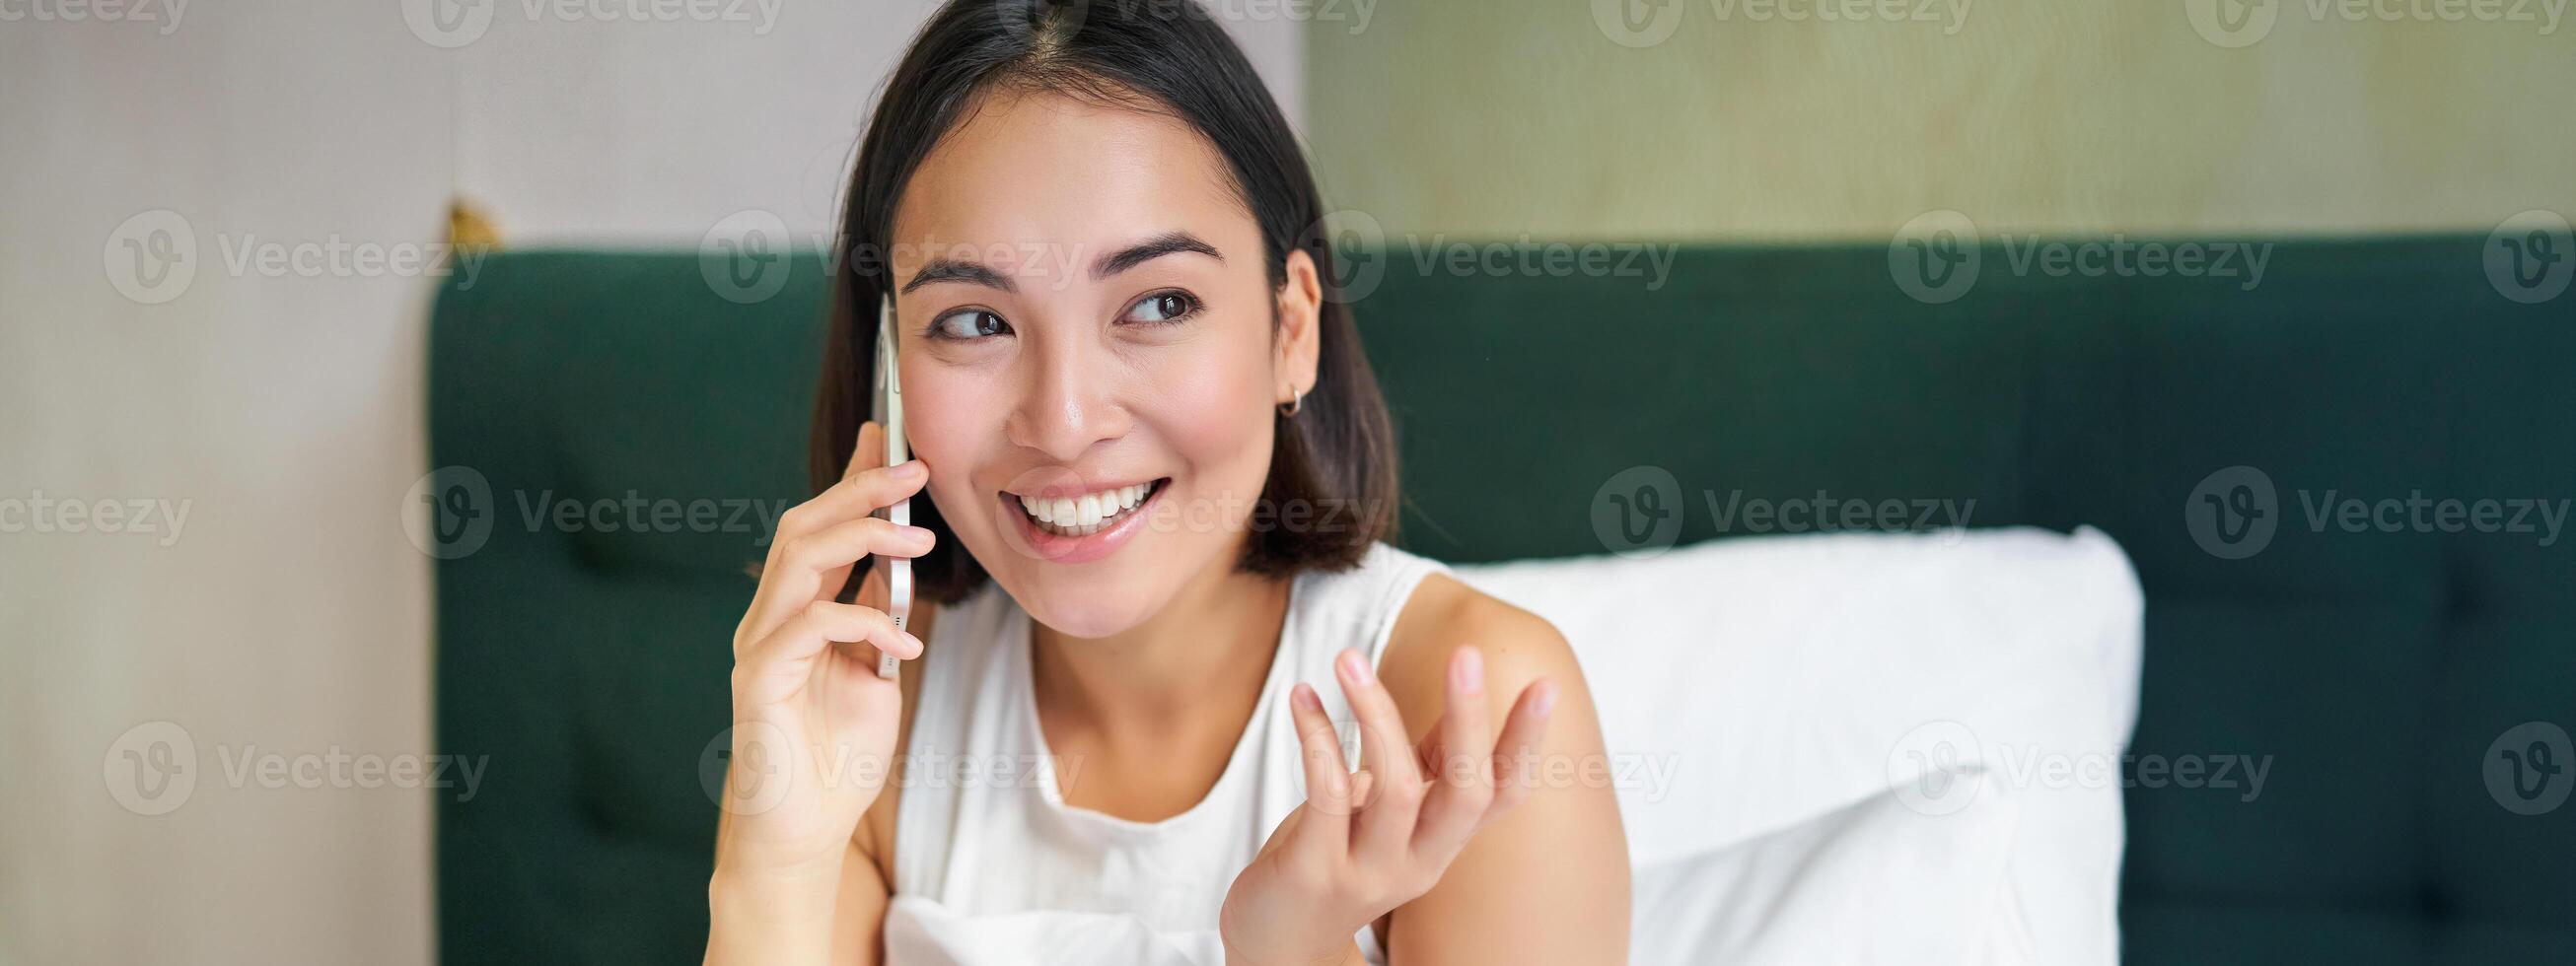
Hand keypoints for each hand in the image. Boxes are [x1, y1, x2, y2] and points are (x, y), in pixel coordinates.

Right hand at [712, 420, 932, 878]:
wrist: (804, 830)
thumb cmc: (836, 756)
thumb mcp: (874, 673)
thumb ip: (877, 619)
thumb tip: (897, 568)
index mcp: (796, 610)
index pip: (819, 527)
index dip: (851, 479)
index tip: (889, 439)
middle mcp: (770, 618)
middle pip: (803, 527)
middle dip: (859, 490)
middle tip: (915, 469)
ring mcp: (759, 646)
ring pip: (797, 559)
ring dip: (861, 537)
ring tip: (918, 540)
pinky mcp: (759, 680)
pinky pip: (808, 625)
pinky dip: (862, 622)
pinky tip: (904, 641)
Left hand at [1219, 645, 1555, 965]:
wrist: (1278, 940)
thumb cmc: (1334, 858)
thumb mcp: (1387, 817)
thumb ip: (1421, 768)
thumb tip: (1459, 699)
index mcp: (1443, 844)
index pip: (1502, 794)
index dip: (1526, 743)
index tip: (1545, 685)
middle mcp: (1418, 863)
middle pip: (1465, 792)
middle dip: (1469, 720)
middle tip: (1466, 654)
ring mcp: (1368, 871)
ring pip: (1396, 786)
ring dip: (1376, 711)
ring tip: (1348, 658)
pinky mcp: (1315, 870)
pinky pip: (1327, 792)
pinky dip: (1318, 736)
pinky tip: (1303, 697)